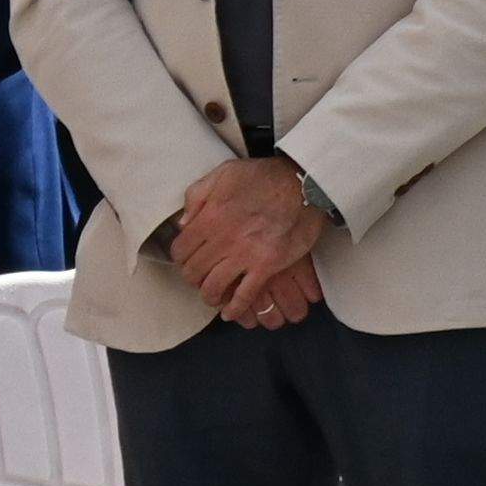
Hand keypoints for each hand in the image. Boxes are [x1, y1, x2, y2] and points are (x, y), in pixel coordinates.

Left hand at [169, 155, 332, 333]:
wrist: (305, 183)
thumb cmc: (264, 176)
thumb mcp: (223, 173)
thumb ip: (197, 195)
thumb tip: (184, 223)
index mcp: (209, 217)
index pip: (180, 251)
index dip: (181, 259)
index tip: (189, 260)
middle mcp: (222, 239)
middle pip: (193, 272)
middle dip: (194, 278)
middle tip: (201, 278)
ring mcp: (245, 254)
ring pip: (214, 287)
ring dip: (210, 296)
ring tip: (214, 296)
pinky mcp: (267, 265)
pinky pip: (245, 295)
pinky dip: (235, 308)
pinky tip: (231, 312)